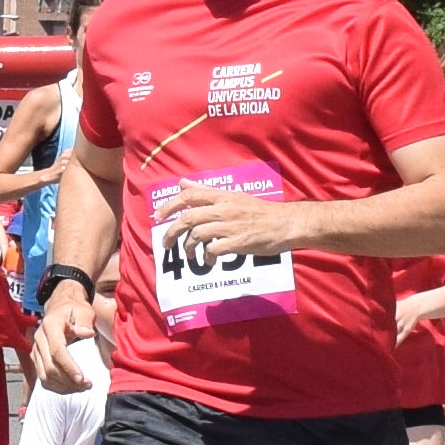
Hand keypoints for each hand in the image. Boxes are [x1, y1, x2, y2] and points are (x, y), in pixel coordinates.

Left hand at [154, 186, 299, 268]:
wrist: (286, 223)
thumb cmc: (259, 211)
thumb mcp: (233, 196)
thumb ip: (206, 192)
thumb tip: (182, 183)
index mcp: (222, 196)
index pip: (189, 196)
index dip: (169, 205)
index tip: (158, 216)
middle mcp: (224, 209)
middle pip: (188, 218)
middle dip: (172, 232)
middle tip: (166, 243)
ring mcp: (231, 226)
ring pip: (198, 235)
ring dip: (189, 247)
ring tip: (190, 255)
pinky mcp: (238, 243)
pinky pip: (213, 250)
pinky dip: (207, 257)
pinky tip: (209, 261)